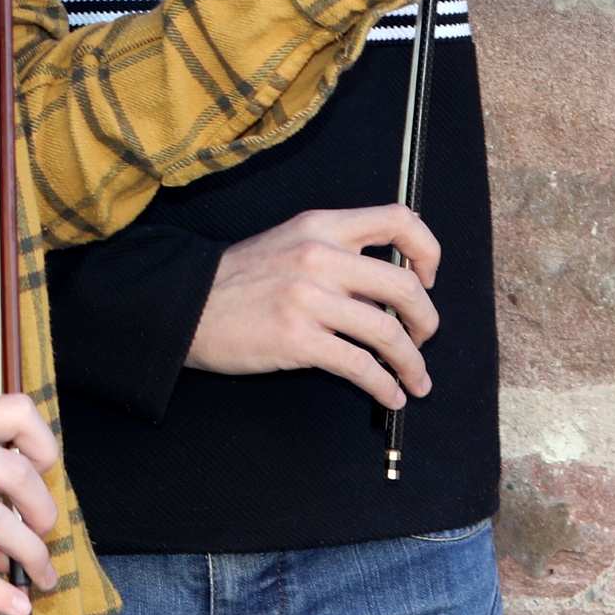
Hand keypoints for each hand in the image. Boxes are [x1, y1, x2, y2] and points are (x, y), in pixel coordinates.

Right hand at [183, 205, 441, 409]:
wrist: (187, 305)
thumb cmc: (239, 280)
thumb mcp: (290, 244)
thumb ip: (337, 255)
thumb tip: (389, 288)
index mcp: (321, 226)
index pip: (398, 219)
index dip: (426, 251)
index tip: (426, 279)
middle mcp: (320, 255)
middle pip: (405, 286)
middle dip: (427, 322)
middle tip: (423, 340)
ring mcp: (308, 298)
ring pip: (389, 332)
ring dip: (413, 363)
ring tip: (415, 380)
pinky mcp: (298, 339)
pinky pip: (361, 366)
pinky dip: (385, 386)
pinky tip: (389, 395)